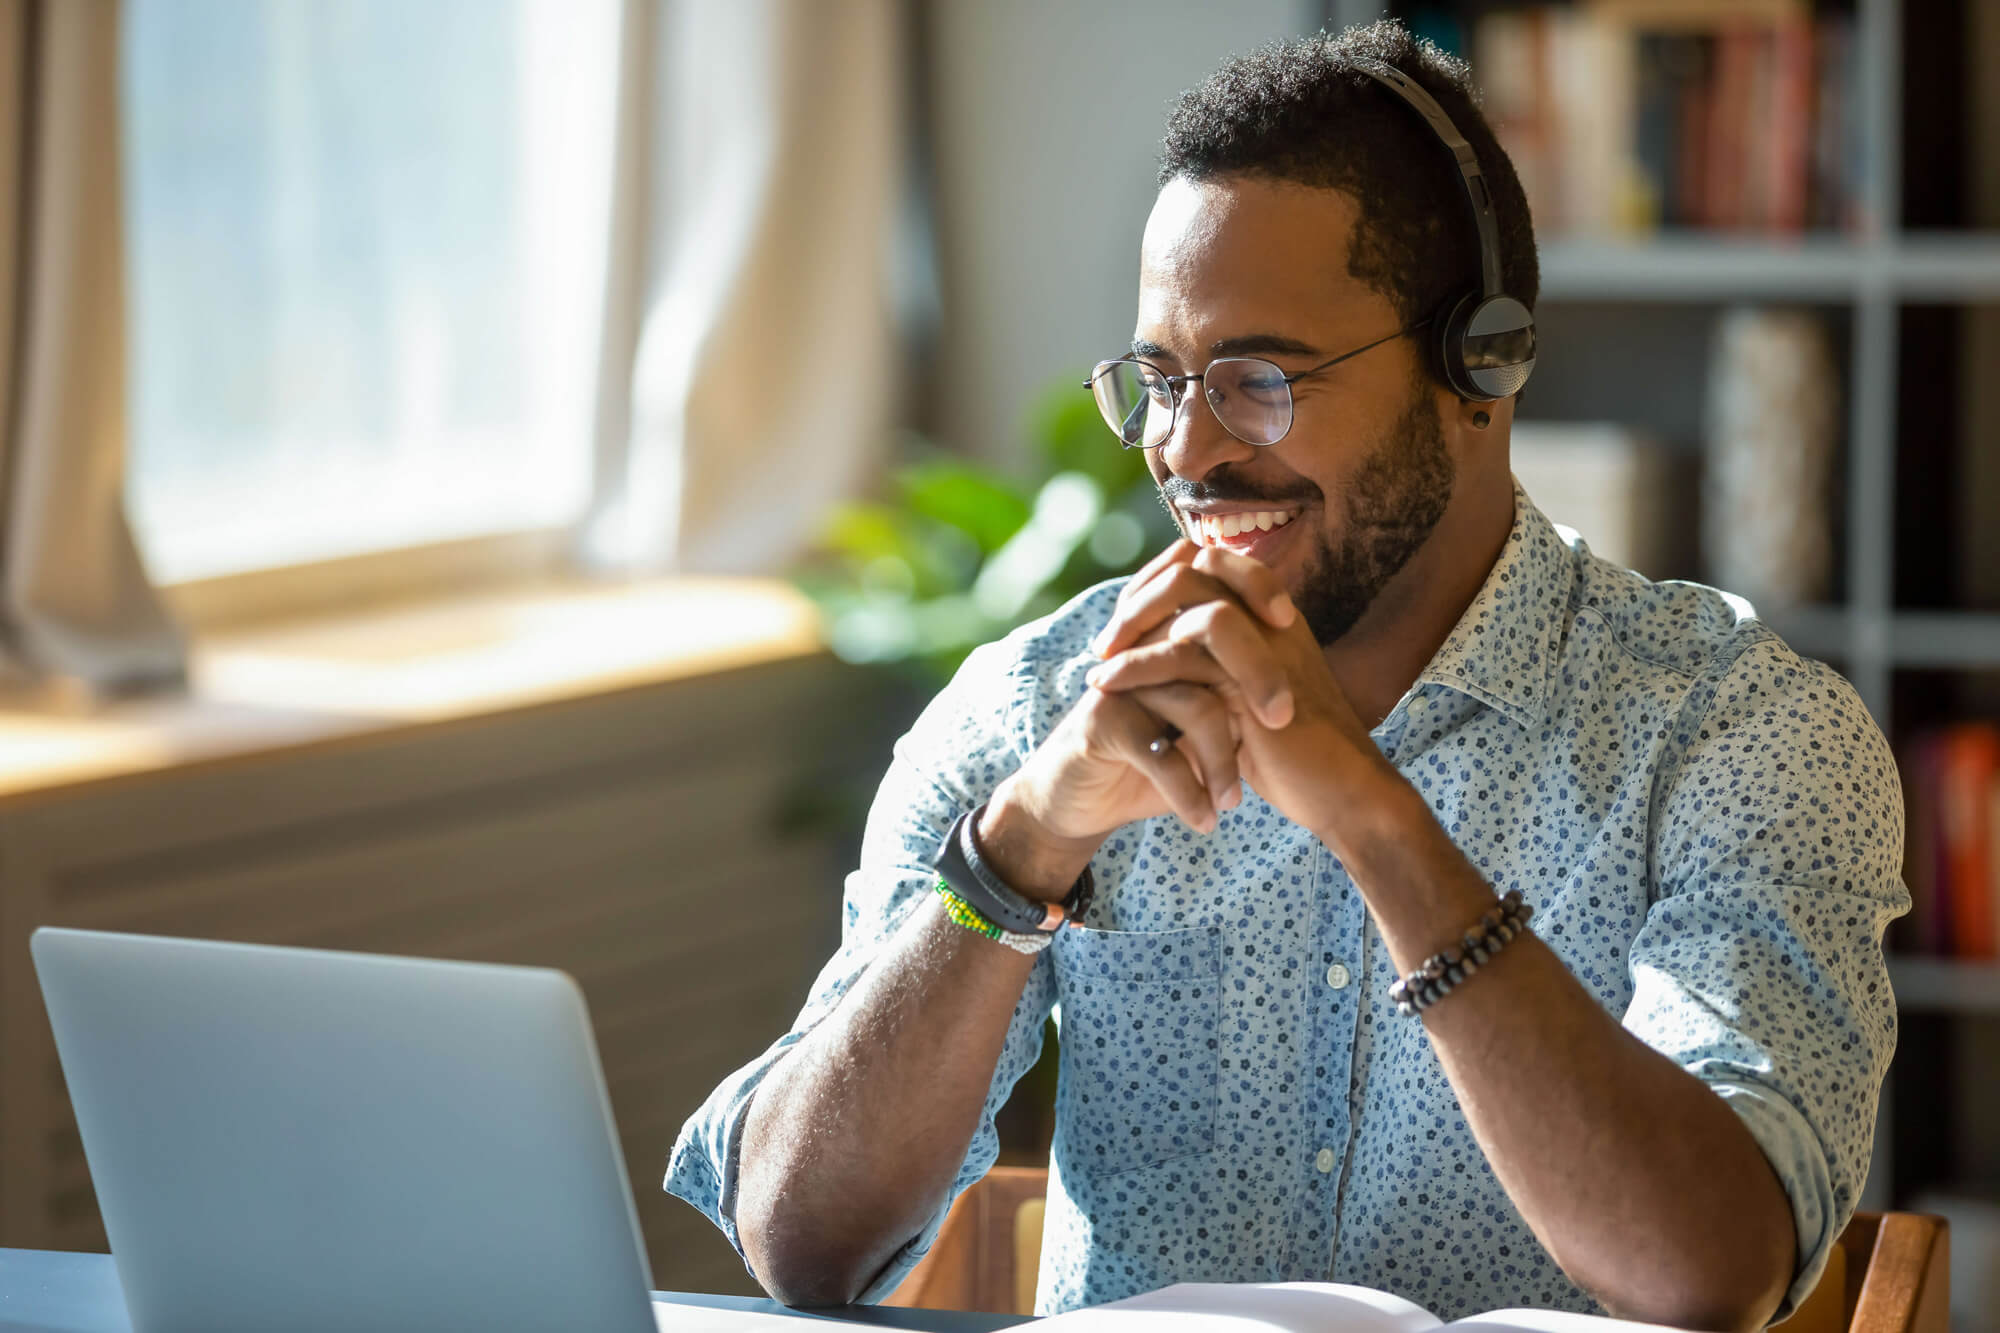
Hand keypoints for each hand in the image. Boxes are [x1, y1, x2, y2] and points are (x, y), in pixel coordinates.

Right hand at [979, 543, 1286, 896]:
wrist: (1081, 801)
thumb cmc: (1152, 758)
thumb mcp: (1200, 725)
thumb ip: (1237, 693)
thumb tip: (1307, 680)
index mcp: (1168, 634)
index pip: (1215, 579)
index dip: (1256, 585)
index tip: (1292, 626)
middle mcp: (1144, 647)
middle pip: (1211, 633)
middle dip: (1257, 678)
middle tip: (1281, 721)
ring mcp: (1122, 682)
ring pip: (1196, 704)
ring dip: (1223, 760)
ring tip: (1234, 802)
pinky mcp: (1102, 721)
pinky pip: (1161, 753)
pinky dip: (1189, 793)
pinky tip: (1204, 820)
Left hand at [1085, 542, 1397, 840]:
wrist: (1341, 794)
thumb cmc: (1296, 757)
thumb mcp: (1249, 702)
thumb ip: (1218, 670)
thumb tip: (1167, 655)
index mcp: (1274, 616)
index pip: (1211, 564)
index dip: (1161, 582)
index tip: (1126, 621)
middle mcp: (1271, 618)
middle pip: (1195, 566)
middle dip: (1141, 597)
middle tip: (1106, 640)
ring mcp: (1266, 641)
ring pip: (1187, 598)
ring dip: (1132, 624)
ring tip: (1099, 662)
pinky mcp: (1254, 678)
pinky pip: (1183, 652)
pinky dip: (1136, 665)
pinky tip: (1106, 684)